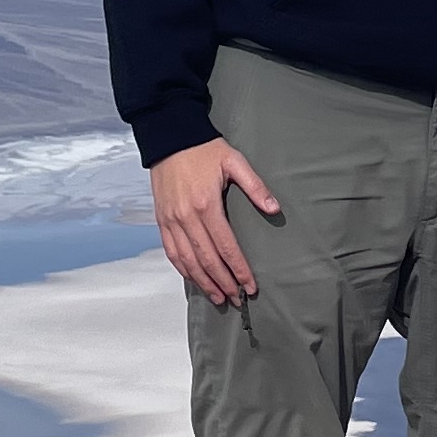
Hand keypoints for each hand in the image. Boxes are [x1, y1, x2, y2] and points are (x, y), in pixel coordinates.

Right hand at [151, 137, 282, 304]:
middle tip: (237, 299)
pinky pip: (171, 252)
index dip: (239, 269)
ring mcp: (171, 220)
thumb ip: (255, 186)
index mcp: (206, 205)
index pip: (226, 247)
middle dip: (223, 283)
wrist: (169, 137)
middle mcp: (186, 217)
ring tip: (218, 297)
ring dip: (203, 282)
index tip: (250, 285)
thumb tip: (274, 208)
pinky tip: (194, 279)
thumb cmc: (203, 149)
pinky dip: (183, 269)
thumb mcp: (234, 161)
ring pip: (187, 261)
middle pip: (207, 260)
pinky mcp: (161, 220)